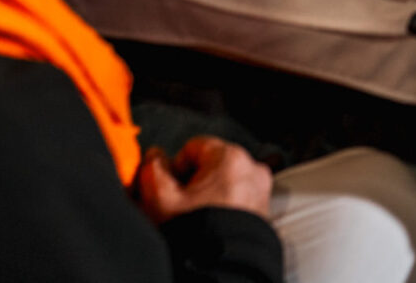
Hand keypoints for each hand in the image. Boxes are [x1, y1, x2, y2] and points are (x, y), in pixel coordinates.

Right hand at [137, 138, 272, 224]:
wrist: (224, 269)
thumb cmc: (198, 235)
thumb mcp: (160, 199)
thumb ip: (153, 170)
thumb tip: (154, 158)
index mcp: (230, 158)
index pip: (193, 147)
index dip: (175, 167)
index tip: (170, 188)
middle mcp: (252, 170)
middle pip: (209, 165)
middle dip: (191, 184)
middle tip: (179, 206)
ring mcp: (260, 192)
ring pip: (222, 184)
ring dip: (206, 198)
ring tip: (194, 219)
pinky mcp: (262, 212)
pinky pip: (236, 201)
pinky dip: (222, 210)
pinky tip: (209, 227)